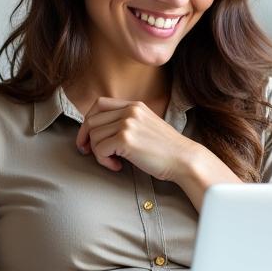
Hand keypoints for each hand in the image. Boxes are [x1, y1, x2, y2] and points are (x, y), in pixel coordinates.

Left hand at [76, 97, 195, 180]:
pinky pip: (100, 149)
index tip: (88, 138)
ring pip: (94, 136)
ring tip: (114, 161)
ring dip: (99, 153)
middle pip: (91, 120)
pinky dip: (104, 161)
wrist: (184, 159)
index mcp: (134, 105)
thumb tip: (98, 132)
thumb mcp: (146, 126)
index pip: (99, 104)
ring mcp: (127, 123)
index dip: (88, 121)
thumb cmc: (166, 150)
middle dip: (87, 139)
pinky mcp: (125, 139)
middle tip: (92, 153)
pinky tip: (118, 166)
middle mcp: (129, 111)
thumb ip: (126, 123)